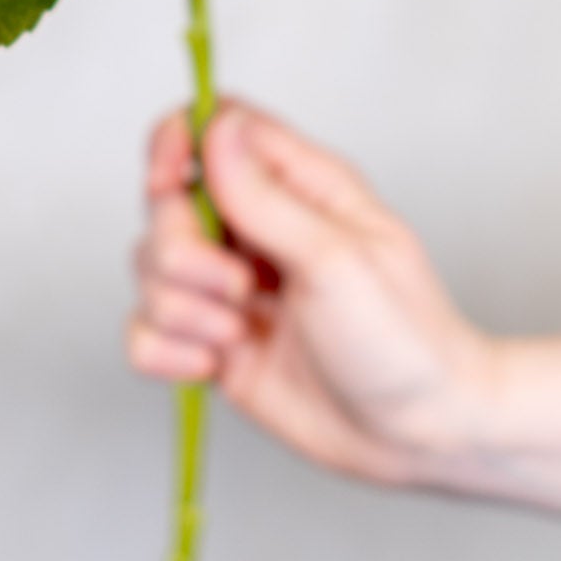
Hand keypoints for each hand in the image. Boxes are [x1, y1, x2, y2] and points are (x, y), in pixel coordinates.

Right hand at [128, 100, 495, 485]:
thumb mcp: (336, 260)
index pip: (214, 125)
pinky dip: (164, 352)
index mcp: (299, 186)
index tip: (169, 183)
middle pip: (167, 203)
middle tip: (238, 289)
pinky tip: (212, 367)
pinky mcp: (213, 341)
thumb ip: (265, 197)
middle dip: (182, 253)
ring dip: (180, 308)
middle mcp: (258, 229)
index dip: (177, 143)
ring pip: (150, 269)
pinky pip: (144, 330)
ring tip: (237, 335)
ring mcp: (230, 287)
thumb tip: (215, 128)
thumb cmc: (403, 340)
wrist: (416, 435)